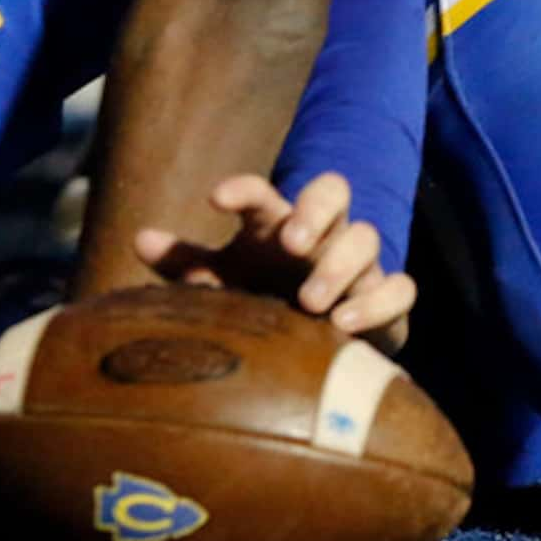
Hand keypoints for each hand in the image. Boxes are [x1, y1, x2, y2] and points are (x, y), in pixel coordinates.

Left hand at [137, 171, 415, 353]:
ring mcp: (358, 266)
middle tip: (291, 243)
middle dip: (315, 210)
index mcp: (276, 226)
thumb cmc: (261, 300)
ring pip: (367, 237)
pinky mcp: (388, 301)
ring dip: (340, 266)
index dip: (244, 189)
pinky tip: (345, 325)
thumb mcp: (222, 281)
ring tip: (311, 304)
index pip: (264, 194)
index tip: (215, 199)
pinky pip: (401, 288)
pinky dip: (378, 302)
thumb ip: (185, 263)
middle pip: (334, 190)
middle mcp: (321, 237)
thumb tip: (140, 237)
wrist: (318, 351)